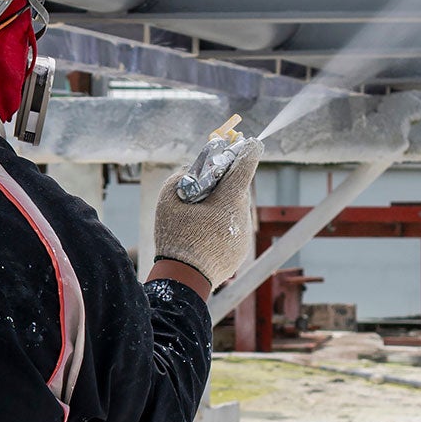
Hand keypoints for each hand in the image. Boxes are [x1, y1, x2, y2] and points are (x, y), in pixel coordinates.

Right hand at [152, 140, 261, 287]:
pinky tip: (205, 233)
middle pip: (239, 189)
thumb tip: (193, 168)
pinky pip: (234, 228)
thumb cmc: (175, 237)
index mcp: (229, 201)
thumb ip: (181, 176)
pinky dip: (223, 225)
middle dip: (226, 183)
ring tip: (201, 213)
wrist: (183, 279)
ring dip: (223, 206)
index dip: (249, 151)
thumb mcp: (168, 199)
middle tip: (209, 181)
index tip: (252, 142)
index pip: (246, 167)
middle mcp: (242, 216)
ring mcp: (244, 235)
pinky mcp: (241, 250)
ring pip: (236, 210)